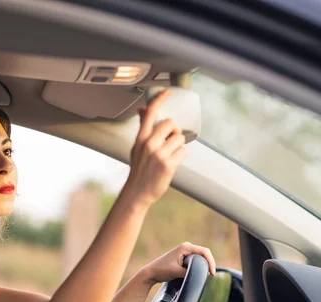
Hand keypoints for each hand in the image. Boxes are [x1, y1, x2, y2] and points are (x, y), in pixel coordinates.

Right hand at [124, 89, 187, 207]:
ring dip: (178, 145)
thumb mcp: (136, 147)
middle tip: (171, 140)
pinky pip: (183, 151)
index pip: (150, 113)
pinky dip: (181, 156)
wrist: (137, 192)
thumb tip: (142, 110)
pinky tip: (173, 162)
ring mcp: (159, 154)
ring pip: (180, 138)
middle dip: (175, 130)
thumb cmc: (139, 169)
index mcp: (141, 138)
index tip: (167, 91)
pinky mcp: (168, 164)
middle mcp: (149, 144)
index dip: (159, 99)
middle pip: (171, 123)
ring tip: (170, 155)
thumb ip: (142, 129)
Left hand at [142, 242, 215, 283]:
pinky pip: (196, 259)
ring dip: (205, 264)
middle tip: (211, 275)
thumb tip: (202, 274)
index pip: (204, 251)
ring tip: (207, 274)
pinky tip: (201, 272)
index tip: (212, 273)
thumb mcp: (177, 272)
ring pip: (201, 257)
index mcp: (185, 247)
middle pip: (204, 253)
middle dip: (209, 263)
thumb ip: (190, 272)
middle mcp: (186, 247)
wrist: (151, 272)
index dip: (211, 262)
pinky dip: (200, 265)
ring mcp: (185, 251)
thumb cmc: (162, 270)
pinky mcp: (183, 257)